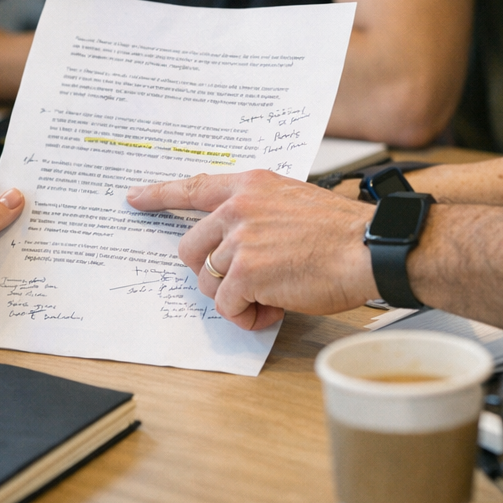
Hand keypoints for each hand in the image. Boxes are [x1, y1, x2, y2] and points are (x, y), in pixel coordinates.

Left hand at [126, 170, 376, 330]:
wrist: (367, 248)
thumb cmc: (339, 232)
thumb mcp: (290, 201)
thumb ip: (256, 212)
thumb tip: (235, 241)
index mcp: (249, 186)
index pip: (192, 187)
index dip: (159, 194)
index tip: (135, 197)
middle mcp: (237, 208)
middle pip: (191, 248)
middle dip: (212, 272)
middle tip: (246, 282)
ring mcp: (238, 240)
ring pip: (206, 281)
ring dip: (233, 297)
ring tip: (270, 296)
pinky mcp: (244, 273)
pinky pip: (226, 307)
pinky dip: (248, 316)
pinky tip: (275, 308)